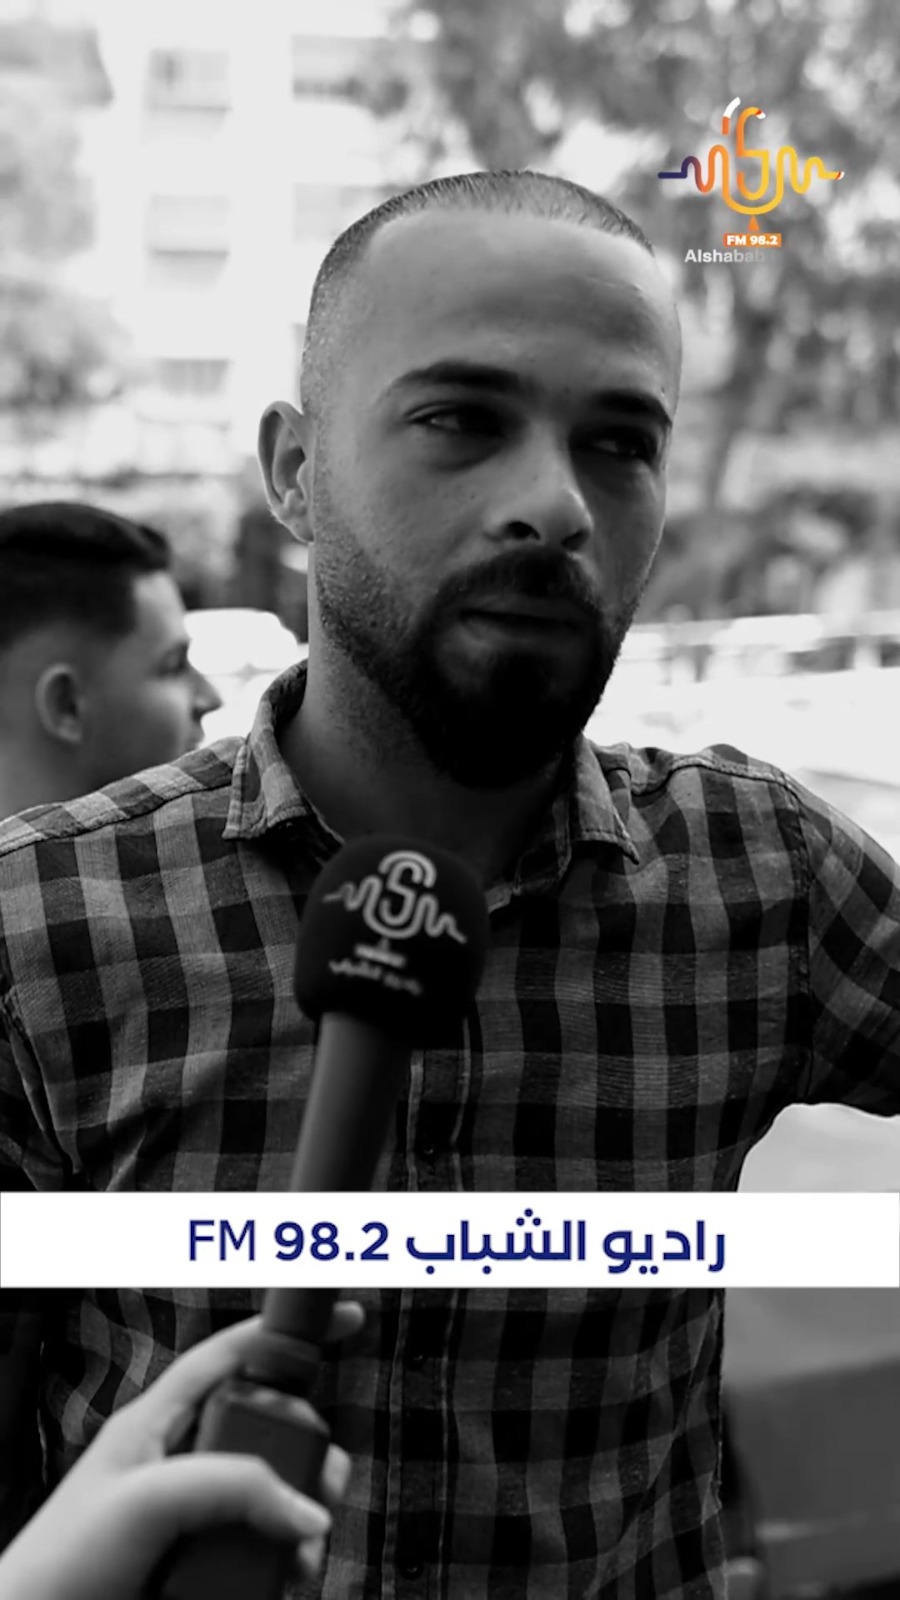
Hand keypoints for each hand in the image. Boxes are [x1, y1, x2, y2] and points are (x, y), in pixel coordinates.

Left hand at [0, 1303, 363, 1599]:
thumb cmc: (61, 1566)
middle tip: (322, 1482)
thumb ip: (232, 1486)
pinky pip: (267, 1553)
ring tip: (301, 1550)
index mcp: (160, 1423)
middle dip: (307, 1451)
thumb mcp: (146, 1502)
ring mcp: (198, 1517)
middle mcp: (185, 1464)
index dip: (287, 1331)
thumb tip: (307, 1511)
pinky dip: (287, 1564)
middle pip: (273, 1430)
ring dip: (301, 1520)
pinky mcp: (208, 1568)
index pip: (233, 1356)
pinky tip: (286, 1579)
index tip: (349, 1317)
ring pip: (279, 1495)